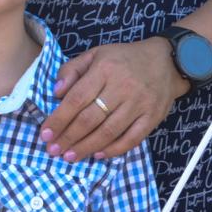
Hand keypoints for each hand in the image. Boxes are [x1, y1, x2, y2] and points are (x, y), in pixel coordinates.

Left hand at [40, 40, 180, 161]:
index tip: (46, 133)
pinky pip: (132, 139)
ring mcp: (139, 103)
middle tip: (53, 150)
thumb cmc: (124, 59)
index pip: (77, 98)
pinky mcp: (152, 117)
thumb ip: (72, 70)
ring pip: (109, 131)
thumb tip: (56, 93)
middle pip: (90, 118)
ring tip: (70, 156)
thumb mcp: (96, 54)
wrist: (166, 61)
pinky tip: (98, 155)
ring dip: (86, 147)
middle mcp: (122, 86)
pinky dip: (114, 150)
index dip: (59, 118)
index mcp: (105, 69)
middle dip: (69, 137)